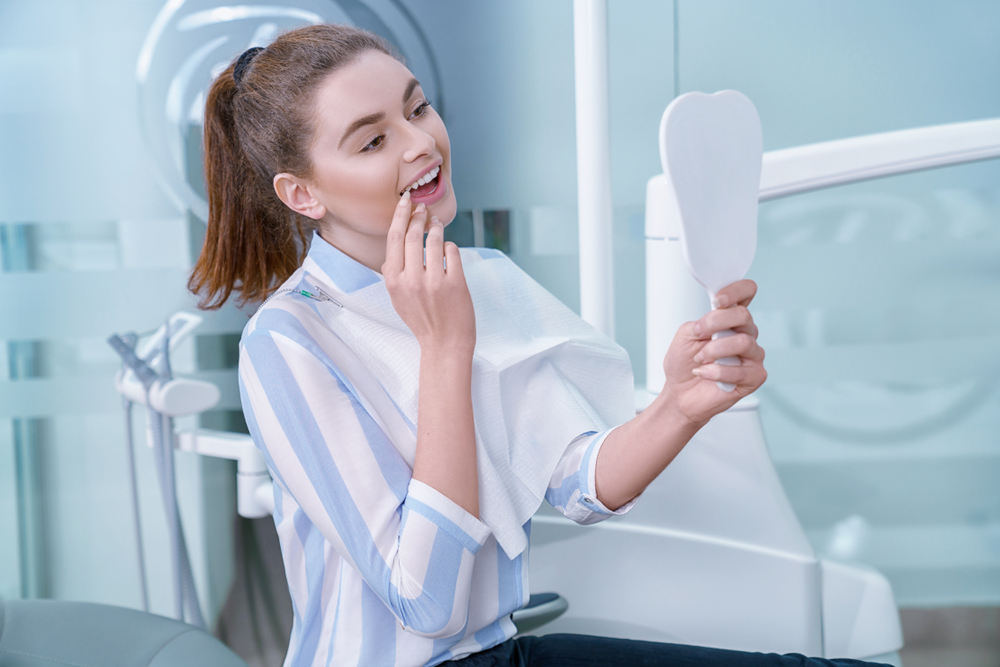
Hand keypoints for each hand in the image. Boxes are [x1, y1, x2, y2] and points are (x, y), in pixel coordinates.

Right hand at [381, 192, 475, 354]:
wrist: (444, 344)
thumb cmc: (422, 321)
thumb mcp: (397, 300)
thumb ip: (393, 276)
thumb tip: (391, 256)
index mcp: (393, 281)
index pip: (394, 239)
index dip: (400, 216)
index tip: (406, 201)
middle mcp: (411, 280)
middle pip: (413, 235)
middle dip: (418, 217)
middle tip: (423, 209)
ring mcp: (434, 282)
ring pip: (434, 240)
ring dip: (436, 228)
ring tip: (436, 224)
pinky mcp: (455, 283)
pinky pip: (452, 252)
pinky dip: (450, 247)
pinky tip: (448, 251)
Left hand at [661, 279, 766, 425]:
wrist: (681, 395)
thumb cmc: (685, 364)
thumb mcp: (686, 335)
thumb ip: (702, 322)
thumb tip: (720, 321)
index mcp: (730, 320)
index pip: (746, 293)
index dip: (736, 291)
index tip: (717, 301)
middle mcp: (745, 334)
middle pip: (744, 316)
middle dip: (715, 323)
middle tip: (698, 335)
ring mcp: (753, 355)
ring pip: (743, 341)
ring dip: (714, 350)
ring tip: (699, 360)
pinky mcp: (755, 377)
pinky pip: (741, 370)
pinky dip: (716, 372)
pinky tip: (703, 373)